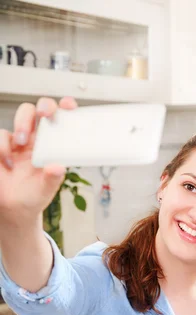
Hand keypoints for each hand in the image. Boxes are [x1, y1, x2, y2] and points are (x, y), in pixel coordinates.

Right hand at [0, 97, 76, 224]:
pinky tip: (8, 163)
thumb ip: (52, 179)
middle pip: (40, 110)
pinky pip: (1, 135)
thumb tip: (58, 167)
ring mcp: (18, 140)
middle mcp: (37, 139)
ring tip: (20, 143)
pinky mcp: (2, 146)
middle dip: (43, 106)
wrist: (12, 208)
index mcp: (52, 147)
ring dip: (22, 125)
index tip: (69, 106)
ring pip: (22, 117)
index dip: (66, 109)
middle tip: (44, 115)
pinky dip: (3, 147)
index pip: (61, 122)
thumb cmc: (33, 196)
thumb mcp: (46, 191)